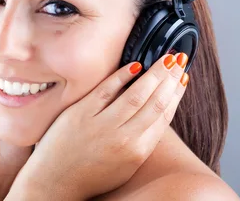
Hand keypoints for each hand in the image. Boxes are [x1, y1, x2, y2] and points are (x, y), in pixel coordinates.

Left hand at [6, 53, 189, 200]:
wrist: (55, 180)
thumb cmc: (92, 174)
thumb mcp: (126, 165)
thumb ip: (143, 141)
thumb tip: (158, 114)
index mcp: (138, 151)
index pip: (164, 116)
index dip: (176, 94)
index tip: (184, 77)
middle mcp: (123, 138)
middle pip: (154, 102)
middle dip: (170, 79)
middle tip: (179, 59)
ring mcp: (101, 125)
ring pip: (135, 94)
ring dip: (154, 74)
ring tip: (165, 58)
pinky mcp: (80, 113)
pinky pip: (105, 90)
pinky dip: (121, 76)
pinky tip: (133, 65)